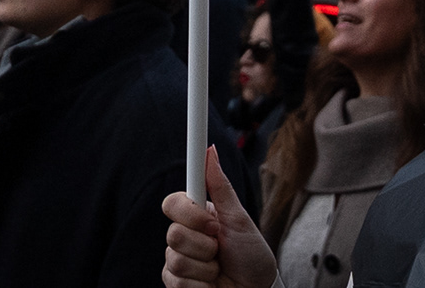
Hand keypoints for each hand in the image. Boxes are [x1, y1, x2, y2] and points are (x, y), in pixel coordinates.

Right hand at [162, 146, 277, 287]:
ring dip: (206, 267)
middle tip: (221, 248)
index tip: (212, 223)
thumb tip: (210, 151)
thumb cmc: (251, 255)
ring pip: (176, 260)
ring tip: (219, 268)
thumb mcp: (239, 219)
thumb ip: (220, 186)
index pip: (172, 204)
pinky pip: (177, 282)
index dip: (190, 214)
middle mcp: (184, 236)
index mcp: (196, 216)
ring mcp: (178, 261)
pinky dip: (202, 285)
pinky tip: (212, 284)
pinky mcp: (177, 284)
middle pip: (173, 234)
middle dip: (205, 245)